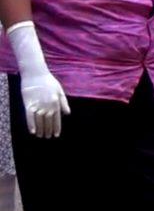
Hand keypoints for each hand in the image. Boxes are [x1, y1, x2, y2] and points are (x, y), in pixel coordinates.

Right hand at [7, 21, 70, 137]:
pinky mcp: (28, 104)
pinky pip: (30, 117)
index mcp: (56, 103)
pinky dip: (31, 125)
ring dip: (40, 129)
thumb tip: (68, 114)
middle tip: (47, 137)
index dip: (56, 128)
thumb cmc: (49, 81)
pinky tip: (33, 132)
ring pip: (39, 121)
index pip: (57, 119)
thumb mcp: (60, 91)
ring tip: (41, 136)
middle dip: (48, 130)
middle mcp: (48, 106)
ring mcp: (38, 105)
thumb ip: (64, 103)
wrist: (36, 74)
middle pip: (48, 122)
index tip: (56, 135)